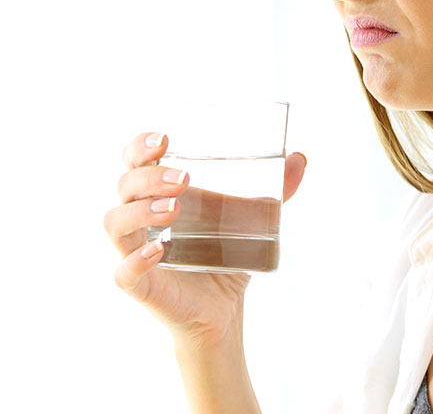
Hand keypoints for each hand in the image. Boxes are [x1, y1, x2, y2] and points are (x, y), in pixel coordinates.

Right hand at [104, 132, 305, 347]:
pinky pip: (122, 271)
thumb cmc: (227, 254)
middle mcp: (141, 218)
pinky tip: (160, 249)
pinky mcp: (139, 285)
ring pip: (115, 222)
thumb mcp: (254, 218)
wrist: (225, 309)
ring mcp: (135, 251)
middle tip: (183, 179)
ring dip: (140, 210)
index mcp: (161, 193)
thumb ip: (277, 189)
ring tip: (174, 207)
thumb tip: (300, 159)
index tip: (164, 139)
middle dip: (149, 177)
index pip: (135, 161)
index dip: (140, 146)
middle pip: (125, 185)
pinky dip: (137, 259)